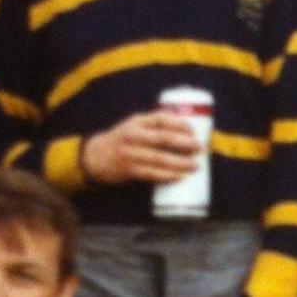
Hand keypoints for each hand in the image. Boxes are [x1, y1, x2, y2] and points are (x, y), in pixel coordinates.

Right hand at [81, 111, 201, 185]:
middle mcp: (133, 136)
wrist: (95, 157)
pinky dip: (168, 176)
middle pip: (163, 139)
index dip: (180, 124)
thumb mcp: (134, 126)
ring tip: (195, 166)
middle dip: (185, 144)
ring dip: (180, 163)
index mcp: (136, 122)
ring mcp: (131, 154)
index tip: (194, 131)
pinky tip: (180, 177)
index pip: (161, 119)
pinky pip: (152, 174)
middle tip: (201, 149)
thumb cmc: (123, 140)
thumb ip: (154, 126)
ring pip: (160, 158)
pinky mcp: (130, 170)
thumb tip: (187, 130)